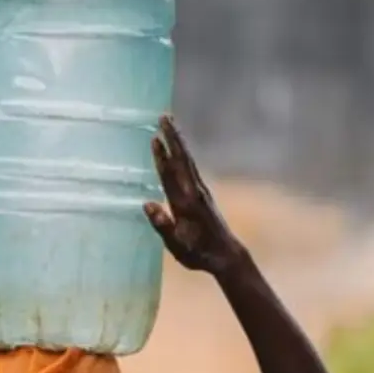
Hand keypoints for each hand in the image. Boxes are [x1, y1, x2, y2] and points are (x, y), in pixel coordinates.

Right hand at [143, 115, 245, 274]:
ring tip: (169, 122)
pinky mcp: (202, 192)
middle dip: (172, 138)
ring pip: (187, 160)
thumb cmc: (198, 253)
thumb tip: (147, 204)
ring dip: (178, 140)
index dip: (162, 157)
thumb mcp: (177, 247)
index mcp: (185, 204)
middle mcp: (194, 192)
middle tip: (163, 116)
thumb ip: (163, 226)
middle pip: (181, 160)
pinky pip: (190, 166)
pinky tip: (179, 146)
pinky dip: (183, 152)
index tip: (155, 138)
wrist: (226, 255)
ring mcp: (200, 190)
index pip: (170, 176)